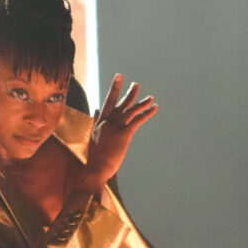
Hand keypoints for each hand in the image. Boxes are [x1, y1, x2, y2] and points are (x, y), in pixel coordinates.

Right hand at [81, 74, 158, 189]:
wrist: (94, 169)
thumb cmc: (93, 158)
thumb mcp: (93, 138)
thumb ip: (96, 123)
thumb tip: (96, 112)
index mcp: (99, 123)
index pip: (107, 103)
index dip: (113, 90)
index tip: (118, 79)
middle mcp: (106, 122)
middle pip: (115, 101)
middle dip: (122, 89)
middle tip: (131, 81)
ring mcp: (115, 127)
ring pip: (130, 110)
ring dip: (141, 102)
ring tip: (150, 97)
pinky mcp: (124, 134)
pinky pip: (138, 120)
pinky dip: (147, 113)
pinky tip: (154, 107)